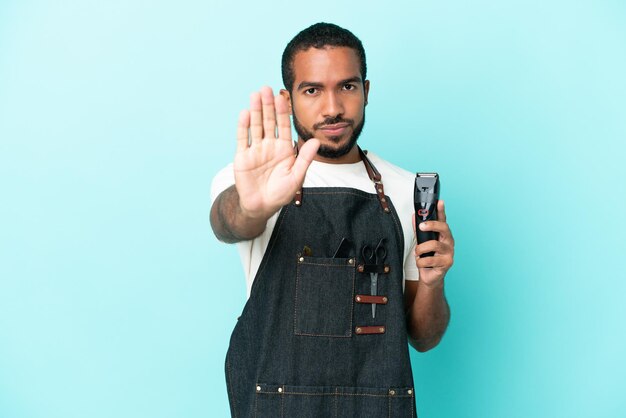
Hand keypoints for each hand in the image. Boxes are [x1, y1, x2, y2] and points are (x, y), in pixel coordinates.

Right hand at [234, 86, 319, 218]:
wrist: (261, 206)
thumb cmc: (280, 193)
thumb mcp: (296, 176)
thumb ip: (305, 158)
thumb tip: (317, 141)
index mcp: (284, 148)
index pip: (284, 126)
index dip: (283, 112)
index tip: (283, 97)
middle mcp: (269, 146)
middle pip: (269, 122)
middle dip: (268, 105)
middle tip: (267, 88)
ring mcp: (255, 150)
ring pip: (255, 126)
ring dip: (255, 111)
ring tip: (255, 95)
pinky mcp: (242, 156)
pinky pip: (243, 138)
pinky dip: (243, 126)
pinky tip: (245, 113)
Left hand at [413, 200, 454, 287]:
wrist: (431, 276)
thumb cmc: (428, 258)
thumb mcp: (422, 242)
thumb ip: (418, 230)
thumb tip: (415, 216)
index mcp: (443, 235)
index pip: (443, 220)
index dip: (442, 211)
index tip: (440, 202)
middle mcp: (448, 242)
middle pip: (443, 228)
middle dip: (431, 225)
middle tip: (421, 226)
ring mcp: (449, 252)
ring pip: (433, 245)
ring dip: (421, 250)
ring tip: (418, 254)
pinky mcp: (447, 263)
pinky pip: (429, 260)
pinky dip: (421, 262)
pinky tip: (422, 263)